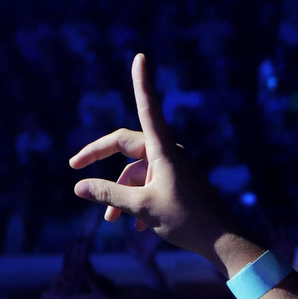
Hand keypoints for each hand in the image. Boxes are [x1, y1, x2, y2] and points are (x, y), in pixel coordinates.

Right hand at [69, 54, 233, 262]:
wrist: (223, 241)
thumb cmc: (186, 221)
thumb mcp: (141, 207)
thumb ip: (108, 195)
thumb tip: (78, 187)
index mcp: (163, 149)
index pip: (148, 107)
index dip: (142, 82)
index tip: (140, 57)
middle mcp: (169, 153)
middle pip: (126, 145)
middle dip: (101, 160)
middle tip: (74, 168)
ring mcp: (175, 167)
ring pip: (137, 171)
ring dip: (122, 192)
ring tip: (111, 220)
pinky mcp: (180, 182)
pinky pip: (151, 183)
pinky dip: (139, 200)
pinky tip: (137, 225)